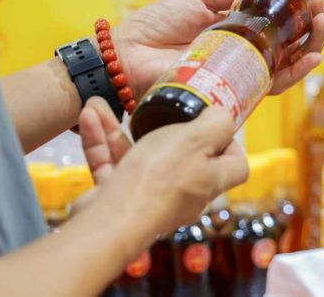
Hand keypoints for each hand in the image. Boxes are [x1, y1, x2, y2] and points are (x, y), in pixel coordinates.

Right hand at [74, 97, 248, 236]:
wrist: (112, 221)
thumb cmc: (159, 179)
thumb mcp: (197, 139)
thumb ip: (216, 124)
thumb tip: (225, 114)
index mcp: (210, 180)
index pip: (234, 167)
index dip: (229, 144)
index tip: (214, 124)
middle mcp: (184, 193)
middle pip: (182, 157)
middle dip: (163, 128)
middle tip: (157, 108)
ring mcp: (151, 198)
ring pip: (138, 157)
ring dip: (119, 131)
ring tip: (103, 104)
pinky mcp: (119, 201)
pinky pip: (112, 166)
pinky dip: (101, 143)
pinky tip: (89, 117)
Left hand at [110, 0, 323, 96]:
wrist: (129, 56)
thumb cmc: (157, 25)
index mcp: (239, 25)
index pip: (282, 15)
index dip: (308, 5)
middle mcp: (246, 49)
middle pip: (293, 39)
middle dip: (315, 21)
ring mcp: (244, 70)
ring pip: (291, 61)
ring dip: (313, 42)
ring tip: (323, 22)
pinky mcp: (238, 90)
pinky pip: (275, 83)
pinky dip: (297, 71)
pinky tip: (312, 57)